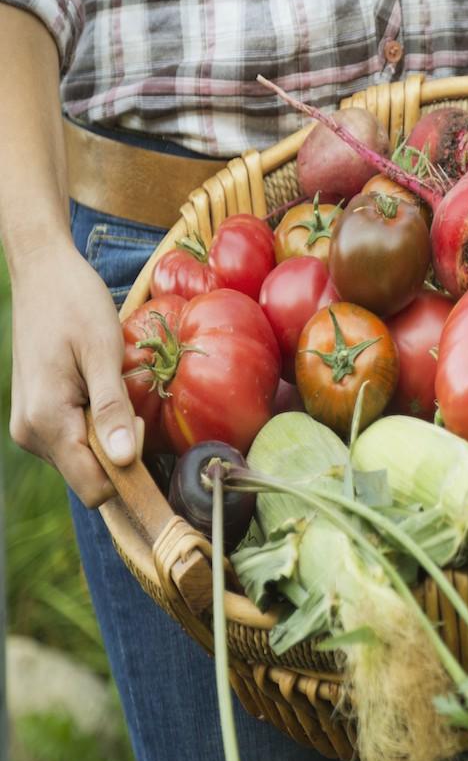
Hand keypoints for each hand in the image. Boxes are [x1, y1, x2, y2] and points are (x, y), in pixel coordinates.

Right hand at [8, 243, 138, 506]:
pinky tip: (102, 392)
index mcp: (46, 421)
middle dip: (121, 451)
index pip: (95, 487)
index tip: (142, 430)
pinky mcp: (38, 417)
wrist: (43, 273)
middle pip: (92, 477)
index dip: (129, 474)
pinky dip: (98, 427)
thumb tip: (125, 460)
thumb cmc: (75, 304)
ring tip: (113, 389)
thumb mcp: (102, 353)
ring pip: (85, 460)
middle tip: (130, 401)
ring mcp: (31, 427)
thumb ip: (112, 409)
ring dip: (110, 436)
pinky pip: (76, 441)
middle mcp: (31, 433)